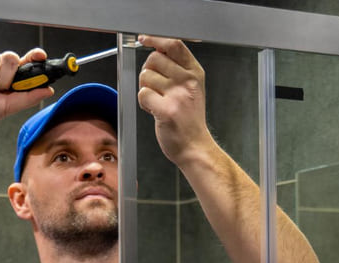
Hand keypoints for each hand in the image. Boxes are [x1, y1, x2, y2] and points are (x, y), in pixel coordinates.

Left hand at [136, 35, 213, 166]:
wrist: (195, 146)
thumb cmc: (190, 119)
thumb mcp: (192, 88)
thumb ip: (177, 68)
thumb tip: (156, 49)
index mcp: (195, 73)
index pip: (174, 45)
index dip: (155, 39)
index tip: (145, 39)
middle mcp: (188, 81)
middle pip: (154, 59)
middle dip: (148, 71)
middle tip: (155, 86)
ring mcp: (178, 95)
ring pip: (146, 77)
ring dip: (145, 88)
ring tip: (157, 100)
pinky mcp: (166, 110)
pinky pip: (143, 94)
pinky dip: (143, 103)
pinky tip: (154, 109)